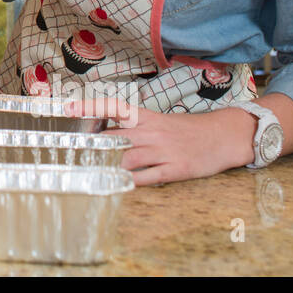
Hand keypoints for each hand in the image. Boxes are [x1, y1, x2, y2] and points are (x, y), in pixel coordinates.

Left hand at [66, 98, 253, 184]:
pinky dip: (132, 181)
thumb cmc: (188, 130)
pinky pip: (149, 176)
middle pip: (115, 137)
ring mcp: (164, 151)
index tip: (68, 108)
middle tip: (72, 152)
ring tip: (89, 172)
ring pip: (128, 157)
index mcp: (147, 118)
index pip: (114, 108)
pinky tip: (119, 185)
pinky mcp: (176, 169)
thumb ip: (135, 127)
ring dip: (108, 165)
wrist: (224, 136)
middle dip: (93, 145)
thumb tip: (106, 131)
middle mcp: (152, 132)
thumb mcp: (160, 122)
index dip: (90, 107)